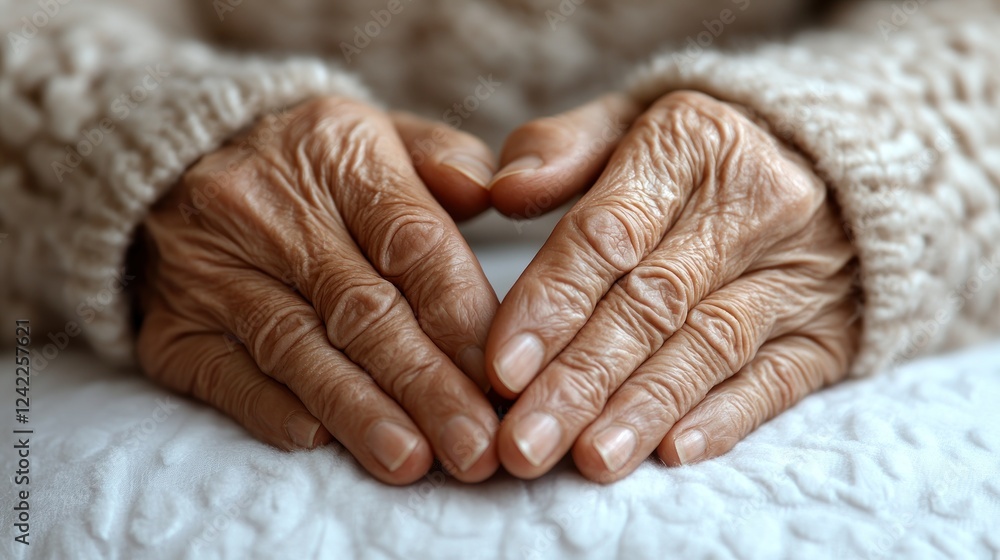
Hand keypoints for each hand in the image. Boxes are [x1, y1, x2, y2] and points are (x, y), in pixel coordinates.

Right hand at [137, 97, 500, 483]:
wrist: (174, 156)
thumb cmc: (311, 163)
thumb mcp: (382, 134)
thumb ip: (449, 160)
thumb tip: (496, 195)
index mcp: (342, 157)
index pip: (414, 244)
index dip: (461, 320)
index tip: (504, 382)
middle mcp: (272, 211)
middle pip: (363, 310)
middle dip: (427, 387)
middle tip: (475, 448)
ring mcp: (215, 270)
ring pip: (299, 350)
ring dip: (361, 413)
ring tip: (413, 463)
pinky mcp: (175, 325)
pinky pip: (227, 375)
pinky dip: (277, 413)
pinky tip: (324, 443)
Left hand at [486, 91, 858, 481]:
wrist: (835, 160)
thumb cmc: (694, 156)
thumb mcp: (627, 121)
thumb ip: (561, 149)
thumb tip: (503, 190)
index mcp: (690, 142)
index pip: (609, 233)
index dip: (553, 303)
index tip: (502, 367)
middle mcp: (753, 204)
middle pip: (654, 302)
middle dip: (582, 379)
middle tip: (524, 443)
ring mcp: (799, 271)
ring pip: (711, 346)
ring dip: (644, 408)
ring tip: (588, 460)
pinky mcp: (827, 328)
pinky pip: (780, 376)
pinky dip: (726, 418)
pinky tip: (673, 453)